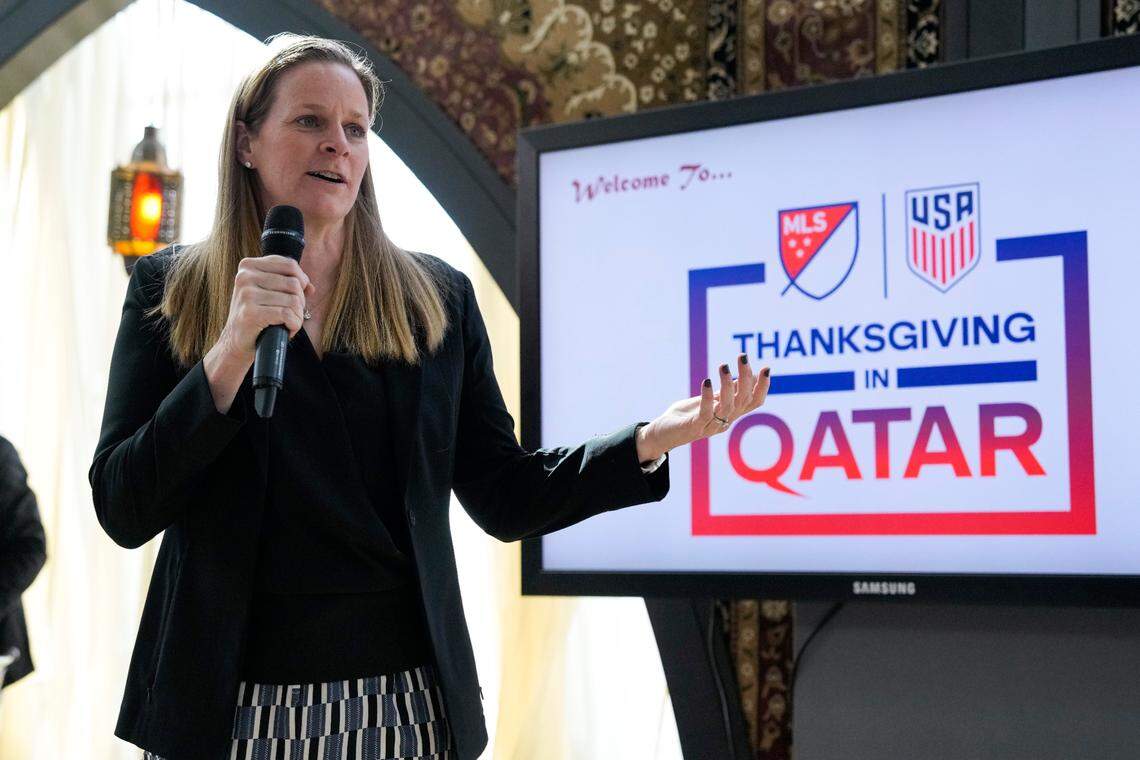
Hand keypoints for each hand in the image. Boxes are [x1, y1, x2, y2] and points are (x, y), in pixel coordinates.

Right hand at [217, 255, 315, 360]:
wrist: (235, 341)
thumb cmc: (256, 316)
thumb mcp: (268, 293)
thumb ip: (288, 284)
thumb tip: (310, 287)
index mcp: (248, 266)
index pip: (289, 265)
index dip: (301, 281)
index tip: (296, 295)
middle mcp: (245, 277)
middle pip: (294, 283)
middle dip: (300, 302)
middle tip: (291, 314)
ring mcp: (246, 294)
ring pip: (293, 300)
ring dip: (297, 316)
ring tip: (287, 323)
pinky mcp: (251, 313)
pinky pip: (287, 315)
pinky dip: (294, 325)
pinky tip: (287, 330)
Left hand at [636, 354, 771, 461]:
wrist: (662, 434)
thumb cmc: (687, 415)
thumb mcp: (709, 400)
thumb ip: (726, 391)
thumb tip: (746, 375)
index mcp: (730, 414)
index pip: (753, 402)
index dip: (762, 388)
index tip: (767, 369)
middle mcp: (724, 421)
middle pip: (743, 401)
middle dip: (746, 378)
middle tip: (742, 357)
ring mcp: (710, 426)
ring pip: (728, 406)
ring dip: (728, 384)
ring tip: (723, 366)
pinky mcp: (694, 427)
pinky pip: (706, 414)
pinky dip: (708, 397)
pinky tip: (707, 382)